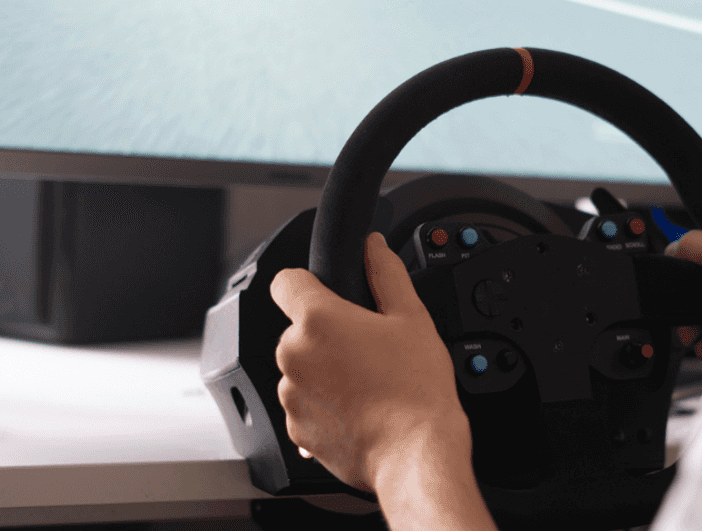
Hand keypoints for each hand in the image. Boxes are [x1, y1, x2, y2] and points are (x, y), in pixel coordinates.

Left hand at [271, 232, 471, 493]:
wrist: (415, 454)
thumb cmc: (415, 391)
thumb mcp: (411, 317)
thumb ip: (386, 273)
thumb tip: (374, 247)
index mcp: (317, 320)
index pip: (286, 280)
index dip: (307, 281)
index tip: (326, 293)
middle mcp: (293, 355)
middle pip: (299, 329)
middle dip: (327, 334)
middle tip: (367, 349)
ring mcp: (291, 396)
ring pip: (301, 368)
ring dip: (324, 371)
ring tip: (366, 383)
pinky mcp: (295, 431)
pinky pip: (304, 405)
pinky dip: (324, 405)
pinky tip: (358, 409)